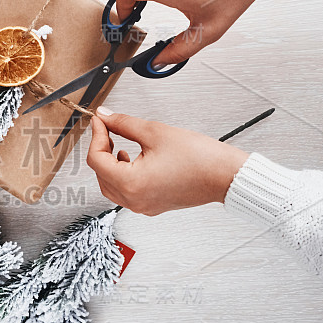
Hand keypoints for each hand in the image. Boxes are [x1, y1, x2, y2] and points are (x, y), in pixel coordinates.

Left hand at [86, 107, 248, 215]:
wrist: (226, 175)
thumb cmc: (199, 158)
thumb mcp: (154, 132)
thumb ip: (123, 123)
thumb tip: (105, 116)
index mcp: (131, 184)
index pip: (97, 159)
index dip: (96, 135)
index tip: (100, 121)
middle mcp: (133, 200)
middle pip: (100, 173)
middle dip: (101, 149)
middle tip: (106, 128)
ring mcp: (142, 206)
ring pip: (110, 185)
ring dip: (109, 163)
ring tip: (118, 143)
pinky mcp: (151, 206)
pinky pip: (125, 192)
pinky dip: (121, 175)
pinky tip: (130, 159)